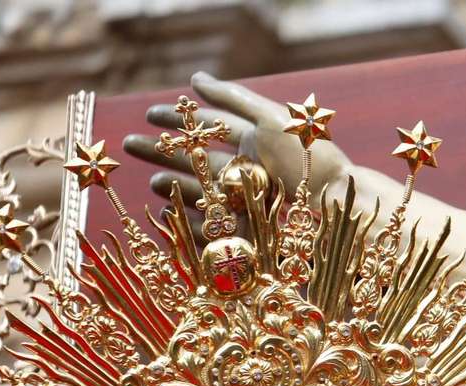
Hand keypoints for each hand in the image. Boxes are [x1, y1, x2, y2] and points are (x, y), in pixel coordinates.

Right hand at [121, 71, 354, 207]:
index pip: (209, 126)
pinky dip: (194, 220)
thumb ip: (233, 99)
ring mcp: (249, 197)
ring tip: (151, 181)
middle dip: (164, 152)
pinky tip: (172, 212)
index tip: (148, 114)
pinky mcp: (252, 225)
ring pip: (203, 191)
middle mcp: (249, 169)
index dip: (179, 119)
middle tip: (130, 145)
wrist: (335, 199)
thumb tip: (195, 79)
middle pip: (198, 159)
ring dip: (175, 185)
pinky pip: (217, 224)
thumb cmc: (308, 155)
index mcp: (255, 141)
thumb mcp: (272, 119)